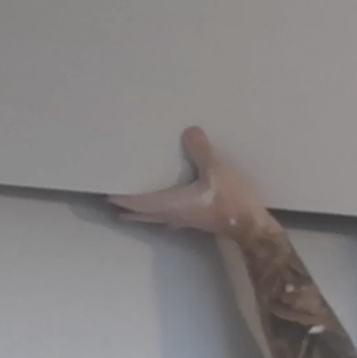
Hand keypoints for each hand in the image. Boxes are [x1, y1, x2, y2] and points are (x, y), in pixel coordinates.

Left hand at [108, 127, 269, 236]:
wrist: (249, 226)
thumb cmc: (229, 201)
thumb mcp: (217, 171)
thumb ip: (201, 152)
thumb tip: (189, 131)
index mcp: (171, 203)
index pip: (139, 201)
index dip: (123, 198)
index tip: (106, 194)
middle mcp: (172, 214)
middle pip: (143, 213)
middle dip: (127, 208)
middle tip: (111, 203)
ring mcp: (184, 220)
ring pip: (155, 218)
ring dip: (141, 213)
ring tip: (128, 211)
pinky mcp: (195, 222)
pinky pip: (169, 218)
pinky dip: (159, 214)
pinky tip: (165, 216)